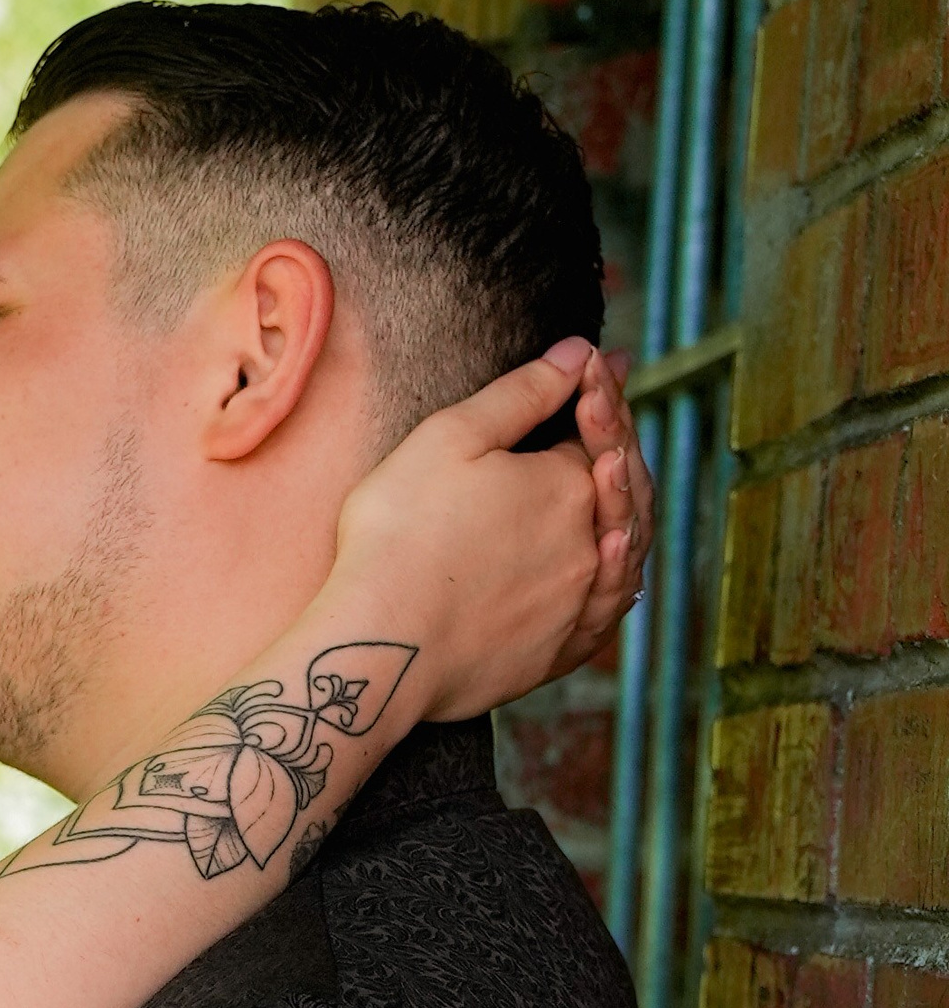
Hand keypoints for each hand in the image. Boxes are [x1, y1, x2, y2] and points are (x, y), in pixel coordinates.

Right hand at [328, 335, 652, 725]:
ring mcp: (577, 605)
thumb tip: (583, 352)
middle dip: (617, 454)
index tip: (594, 373)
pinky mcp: (556, 655)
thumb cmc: (401, 537)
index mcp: (568, 485)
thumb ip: (523, 391)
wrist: (381, 647)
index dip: (593, 401)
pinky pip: (605, 616)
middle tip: (608, 429)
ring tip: (616, 492)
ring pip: (625, 554)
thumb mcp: (451, 438)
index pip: (597, 434)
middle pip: (620, 490)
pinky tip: (609, 571)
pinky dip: (615, 585)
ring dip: (626, 515)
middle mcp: (590, 545)